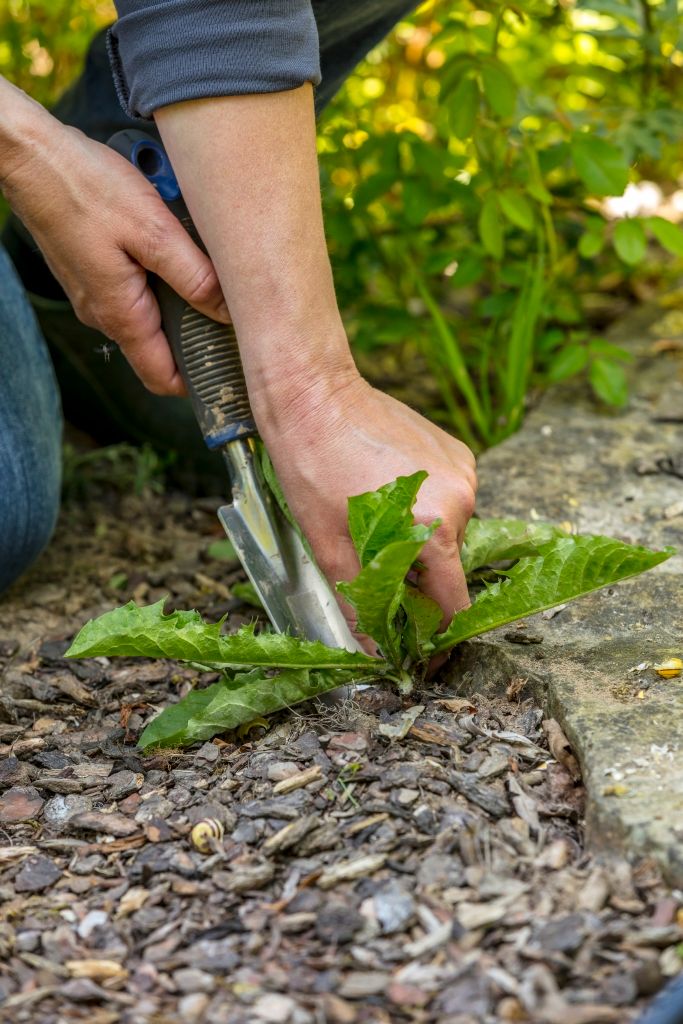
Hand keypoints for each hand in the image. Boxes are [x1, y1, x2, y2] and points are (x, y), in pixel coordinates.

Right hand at [1, 112, 228, 394]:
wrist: (31, 156)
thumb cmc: (87, 188)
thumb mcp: (154, 233)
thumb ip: (195, 278)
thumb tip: (228, 314)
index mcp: (123, 316)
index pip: (163, 379)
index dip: (198, 383)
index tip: (231, 371)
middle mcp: (104, 315)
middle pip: (158, 352)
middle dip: (195, 345)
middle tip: (237, 327)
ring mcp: (94, 294)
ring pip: (147, 321)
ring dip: (178, 311)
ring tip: (214, 290)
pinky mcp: (91, 272)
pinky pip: (132, 294)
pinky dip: (159, 286)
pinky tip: (178, 260)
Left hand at [256, 375, 476, 647]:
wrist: (314, 393)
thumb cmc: (312, 465)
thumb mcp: (328, 544)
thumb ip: (357, 601)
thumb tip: (372, 649)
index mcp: (433, 528)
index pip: (454, 602)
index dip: (437, 632)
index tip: (421, 647)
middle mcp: (460, 499)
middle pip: (449, 565)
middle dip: (419, 579)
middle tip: (377, 574)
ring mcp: (463, 471)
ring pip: (448, 531)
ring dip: (420, 540)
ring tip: (376, 524)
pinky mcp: (457, 451)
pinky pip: (448, 498)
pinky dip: (424, 507)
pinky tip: (388, 494)